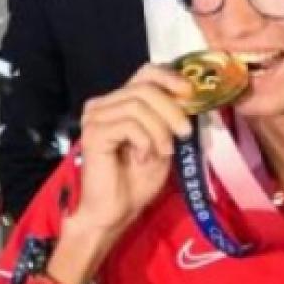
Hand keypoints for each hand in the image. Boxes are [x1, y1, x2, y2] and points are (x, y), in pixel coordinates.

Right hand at [68, 65, 192, 235]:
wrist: (115, 211)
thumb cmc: (137, 180)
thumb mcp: (163, 142)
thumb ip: (171, 118)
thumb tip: (190, 97)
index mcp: (120, 102)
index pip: (146, 72)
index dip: (171, 78)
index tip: (190, 94)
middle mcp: (103, 104)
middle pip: (145, 88)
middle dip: (172, 109)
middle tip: (184, 132)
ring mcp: (95, 117)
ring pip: (138, 105)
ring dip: (159, 130)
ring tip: (163, 152)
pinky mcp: (93, 133)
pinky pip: (129, 124)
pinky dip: (145, 141)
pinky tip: (142, 158)